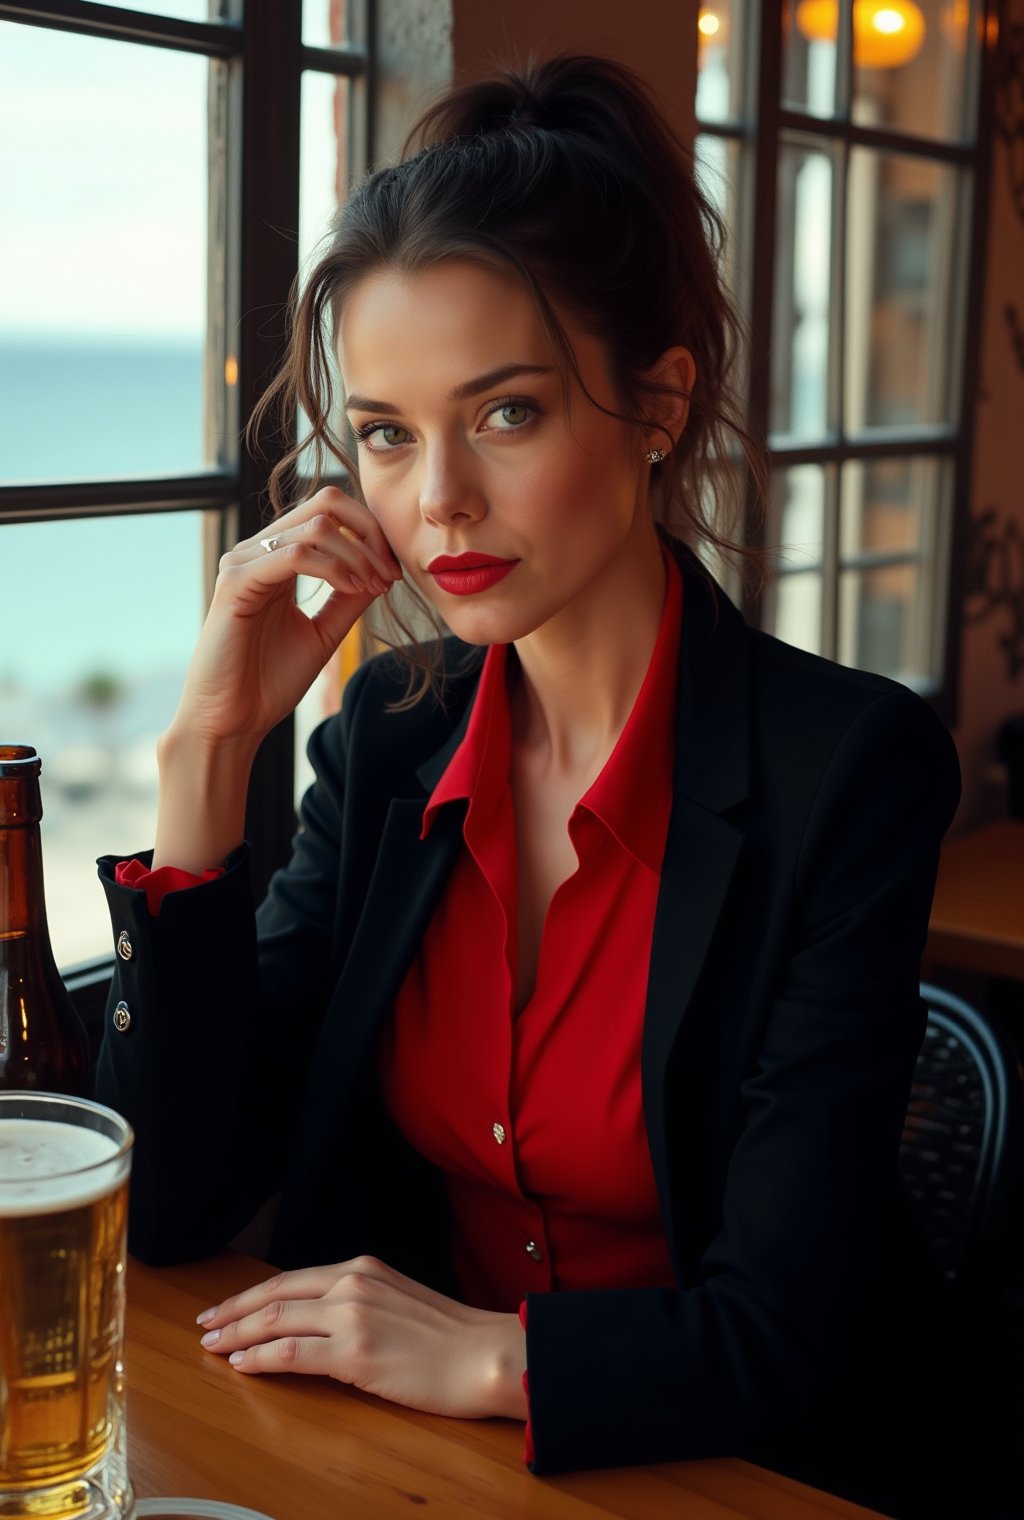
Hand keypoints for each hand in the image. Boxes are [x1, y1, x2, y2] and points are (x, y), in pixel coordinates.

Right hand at [169, 487, 402, 751]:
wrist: (232, 721)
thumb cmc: (268, 681)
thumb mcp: (324, 632)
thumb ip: (349, 598)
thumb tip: (382, 568)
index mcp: (275, 558)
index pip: (328, 512)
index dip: (370, 534)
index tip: (393, 573)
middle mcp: (257, 551)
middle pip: (324, 503)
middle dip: (369, 533)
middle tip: (390, 572)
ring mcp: (243, 563)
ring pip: (315, 527)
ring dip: (358, 554)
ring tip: (375, 586)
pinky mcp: (235, 583)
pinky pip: (293, 556)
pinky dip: (334, 568)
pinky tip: (353, 589)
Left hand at [196, 1256, 527, 1421]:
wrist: (487, 1355)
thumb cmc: (453, 1337)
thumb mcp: (401, 1302)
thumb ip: (362, 1303)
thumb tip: (324, 1322)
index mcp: (364, 1268)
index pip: (292, 1278)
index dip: (253, 1295)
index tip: (227, 1308)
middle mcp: (353, 1283)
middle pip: (275, 1294)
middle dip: (233, 1311)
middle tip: (205, 1325)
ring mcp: (352, 1316)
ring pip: (276, 1320)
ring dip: (237, 1335)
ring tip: (213, 1347)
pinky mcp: (355, 1353)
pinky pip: (292, 1353)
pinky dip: (260, 1357)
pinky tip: (242, 1365)